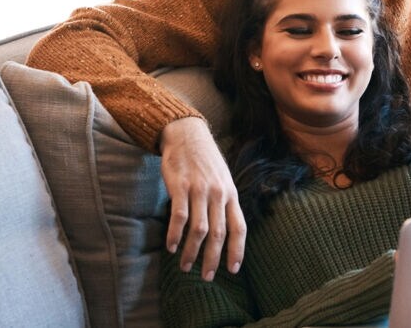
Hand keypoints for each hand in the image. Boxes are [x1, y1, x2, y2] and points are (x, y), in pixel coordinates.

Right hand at [160, 117, 246, 281]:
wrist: (187, 134)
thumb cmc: (205, 161)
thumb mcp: (223, 179)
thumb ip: (225, 202)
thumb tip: (227, 231)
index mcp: (231, 194)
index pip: (239, 227)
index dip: (237, 250)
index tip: (233, 270)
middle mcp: (218, 194)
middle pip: (219, 234)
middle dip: (213, 259)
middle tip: (207, 277)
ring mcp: (199, 190)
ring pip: (199, 229)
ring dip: (192, 252)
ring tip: (185, 266)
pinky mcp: (180, 186)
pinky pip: (179, 216)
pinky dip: (175, 234)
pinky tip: (171, 247)